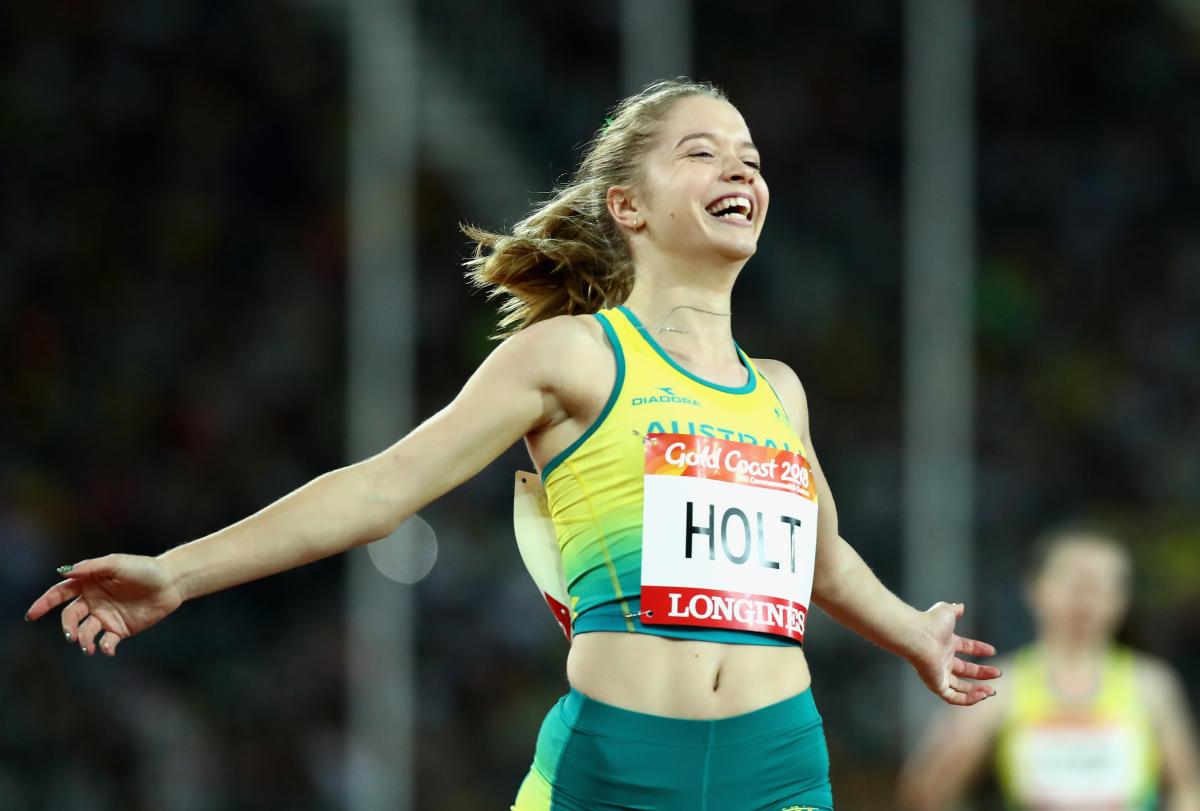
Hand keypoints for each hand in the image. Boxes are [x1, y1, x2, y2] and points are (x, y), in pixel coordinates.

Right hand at [25, 554, 183, 656]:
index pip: (60, 594)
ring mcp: (106, 616)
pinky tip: (108, 649)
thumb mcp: (117, 563)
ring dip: (83, 640)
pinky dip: (104, 648)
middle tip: (71, 635)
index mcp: (89, 584)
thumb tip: (64, 572)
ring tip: (88, 646)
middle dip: (67, 627)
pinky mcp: (120, 630)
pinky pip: (106, 642)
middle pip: (70, 617)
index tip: (32, 615)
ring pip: (85, 632)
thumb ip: (92, 567)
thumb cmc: (145, 569)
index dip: (44, 603)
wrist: (172, 583)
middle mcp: (94, 601)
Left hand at [908, 601, 1000, 705]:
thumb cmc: (931, 623)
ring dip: (977, 691)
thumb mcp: (947, 612)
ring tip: (992, 692)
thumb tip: (961, 606)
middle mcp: (942, 659)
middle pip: (965, 670)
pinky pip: (954, 697)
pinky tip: (982, 695)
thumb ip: (955, 610)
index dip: (979, 648)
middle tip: (998, 673)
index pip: (965, 648)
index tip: (992, 651)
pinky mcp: (936, 685)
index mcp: (945, 643)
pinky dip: (968, 699)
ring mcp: (939, 673)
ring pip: (960, 687)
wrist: (917, 636)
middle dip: (982, 673)